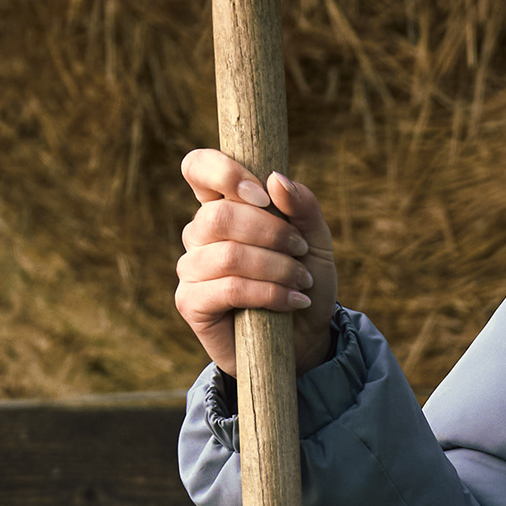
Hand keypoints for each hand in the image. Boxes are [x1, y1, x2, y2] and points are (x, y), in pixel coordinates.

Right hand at [176, 152, 340, 373]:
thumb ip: (302, 206)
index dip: (223, 171)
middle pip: (219, 215)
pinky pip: (228, 288)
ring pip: (228, 255)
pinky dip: (268, 293)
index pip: (197, 168)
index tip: (262, 194)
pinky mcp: (190, 303)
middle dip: (271, 232)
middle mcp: (198, 235)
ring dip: (276, 267)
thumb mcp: (316, 240)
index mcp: (222, 206)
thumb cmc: (304, 281)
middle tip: (301, 250)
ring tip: (302, 281)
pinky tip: (293, 302)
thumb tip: (276, 180)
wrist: (305, 338)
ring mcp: (190, 269)